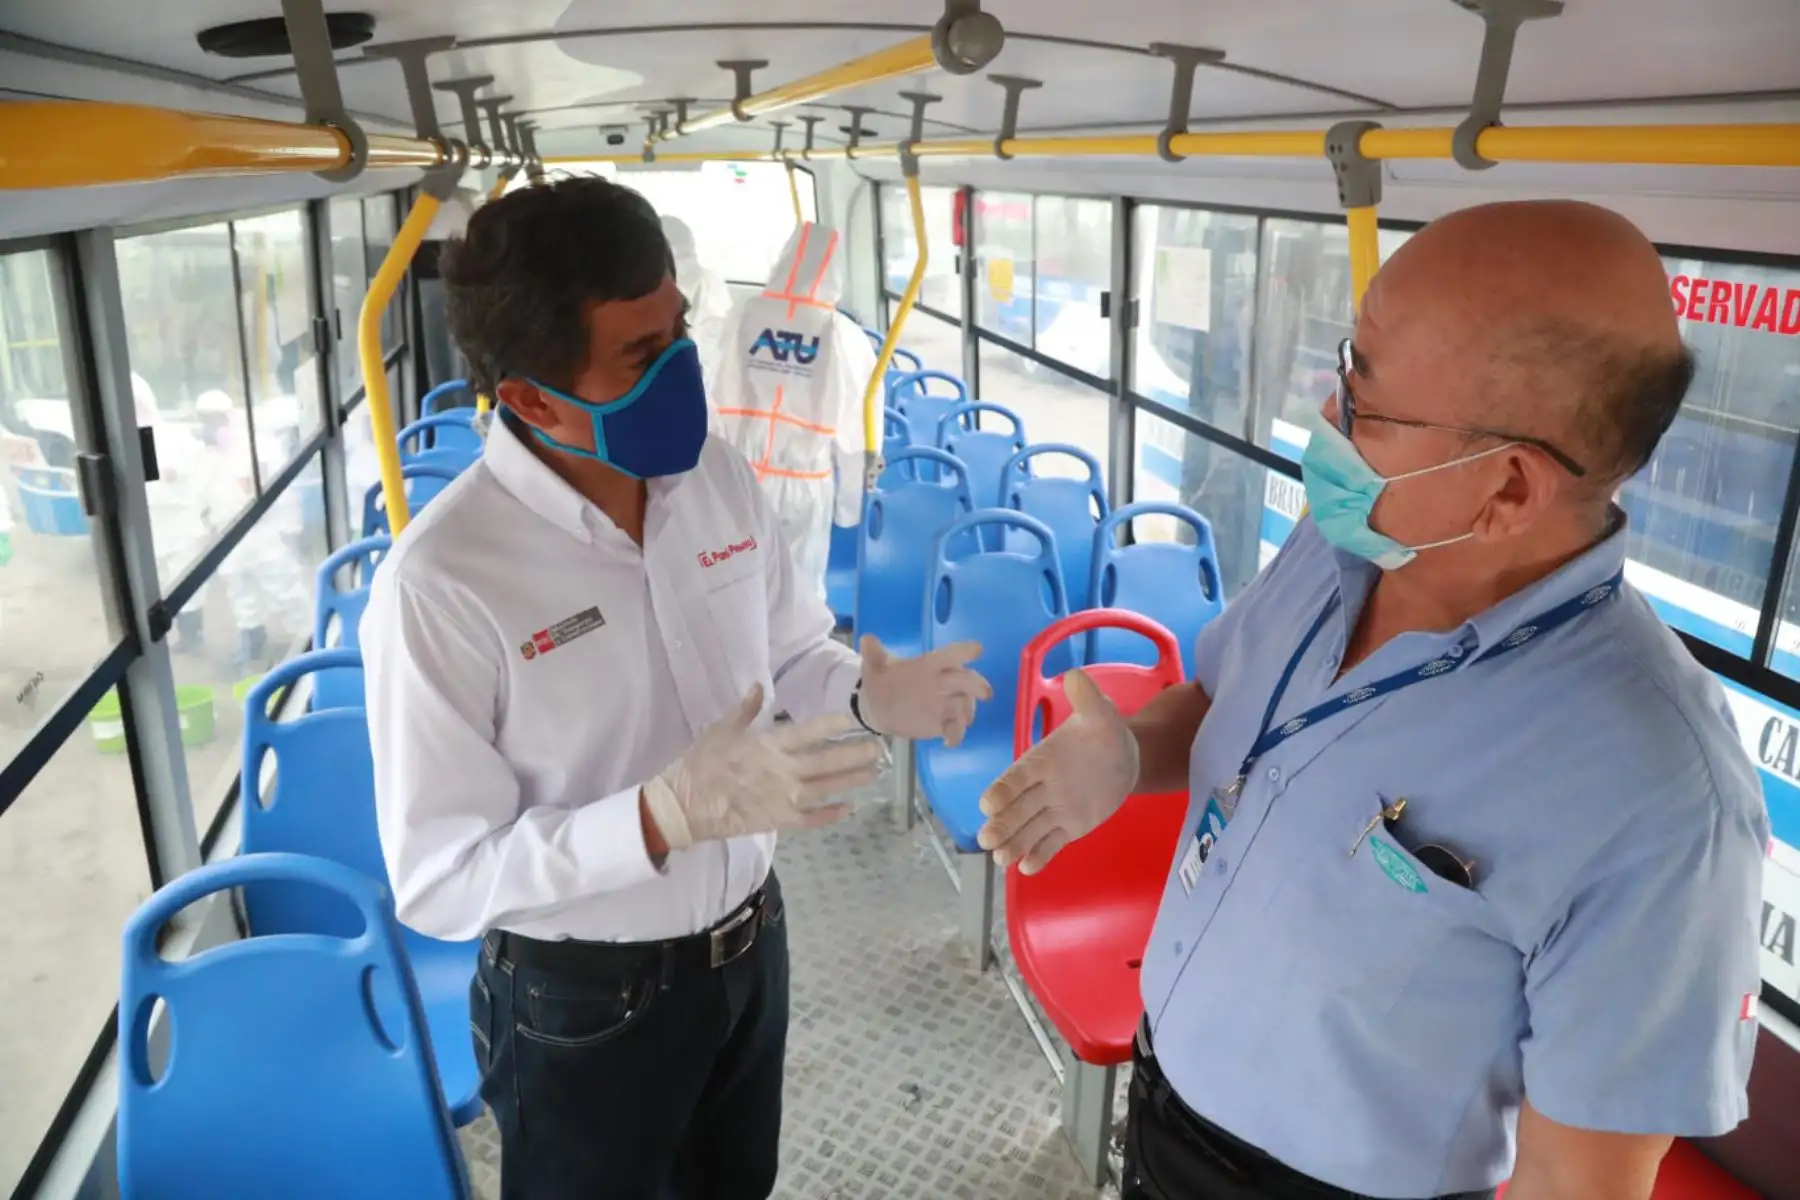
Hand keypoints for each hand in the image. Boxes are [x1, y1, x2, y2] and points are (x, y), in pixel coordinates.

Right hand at [643, 684, 883, 850]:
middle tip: (879, 749)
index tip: (855, 720)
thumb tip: (759, 685)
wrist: (683, 806)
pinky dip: (832, 814)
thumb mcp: (719, 730)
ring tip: (874, 773)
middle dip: (857, 754)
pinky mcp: (779, 822)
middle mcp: (783, 771)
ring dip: (852, 781)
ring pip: (827, 788)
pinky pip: (813, 819)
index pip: (810, 731)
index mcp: (768, 745)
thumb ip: (745, 710)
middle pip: (828, 761)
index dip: (835, 725)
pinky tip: (849, 808)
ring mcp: (784, 799)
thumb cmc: (700, 765)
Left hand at [855, 634, 993, 746]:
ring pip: (965, 704)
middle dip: (977, 685)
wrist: (878, 707)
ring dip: (968, 711)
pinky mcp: (942, 722)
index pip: (950, 654)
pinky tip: (949, 741)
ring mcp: (945, 703)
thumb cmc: (882, 682)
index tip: (978, 651)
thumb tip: (866, 640)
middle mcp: (943, 682)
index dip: (965, 651)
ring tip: (962, 720)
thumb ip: (874, 656)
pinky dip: (956, 734)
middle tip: (985, 693)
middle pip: (967, 680)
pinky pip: (955, 728)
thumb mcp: (875, 667)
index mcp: (929, 664)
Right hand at [976, 669, 1138, 873]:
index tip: (988, 803)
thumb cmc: (1104, 732)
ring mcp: (1052, 810)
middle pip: (1016, 809)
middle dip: (1001, 824)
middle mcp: (1040, 788)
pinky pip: (1051, 843)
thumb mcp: (1099, 713)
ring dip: (1014, 844)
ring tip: (1002, 860)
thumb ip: (1086, 698)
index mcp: (1039, 761)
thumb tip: (1074, 675)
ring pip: (1029, 830)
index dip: (1002, 788)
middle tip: (986, 839)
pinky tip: (1027, 868)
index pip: (1016, 776)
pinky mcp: (1068, 828)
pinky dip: (1039, 855)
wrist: (1124, 758)